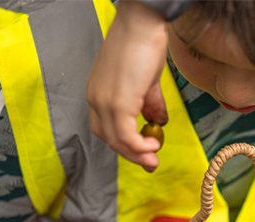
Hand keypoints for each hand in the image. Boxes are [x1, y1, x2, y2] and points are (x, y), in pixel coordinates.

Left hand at [87, 0, 167, 171]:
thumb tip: (159, 121)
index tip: (143, 153)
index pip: (106, 128)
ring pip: (116, 141)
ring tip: (154, 154)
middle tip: (151, 162)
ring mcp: (104, 103)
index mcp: (98, 93)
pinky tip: (153, 144)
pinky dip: (140, 146)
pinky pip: (126, 136)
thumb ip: (150, 104)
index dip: (124, 144)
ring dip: (137, 153)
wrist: (142, 25)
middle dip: (131, 154)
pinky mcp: (117, 104)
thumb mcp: (147, 82)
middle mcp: (96, 100)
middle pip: (108, 139)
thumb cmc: (143, 45)